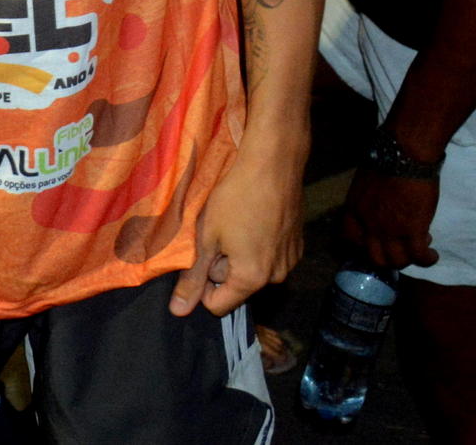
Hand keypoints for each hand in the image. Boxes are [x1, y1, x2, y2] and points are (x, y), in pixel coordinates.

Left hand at [170, 146, 303, 316]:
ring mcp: (291, 261)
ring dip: (239, 254)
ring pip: (253, 270)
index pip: (218, 305)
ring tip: (234, 222)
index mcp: (252, 279)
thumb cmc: (235, 197)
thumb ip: (193, 277)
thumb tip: (179, 312)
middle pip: (236, 286)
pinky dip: (257, 244)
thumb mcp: (206, 236)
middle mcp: (277, 277)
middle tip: (217, 231)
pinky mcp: (298, 244)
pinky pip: (270, 256)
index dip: (201, 285)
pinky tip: (253, 217)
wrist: (274, 164)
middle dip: (221, 265)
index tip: (198, 255)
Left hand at [342, 168, 438, 270]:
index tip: (374, 244)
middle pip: (374, 257)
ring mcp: (390, 229)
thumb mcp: (364, 183)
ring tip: (418, 252)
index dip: (362, 246)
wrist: (402, 156)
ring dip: (408, 260)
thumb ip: (367, 201)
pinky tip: (431, 254)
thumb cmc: (384, 161)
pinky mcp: (413, 229)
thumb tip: (378, 209)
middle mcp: (369, 224)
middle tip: (399, 251)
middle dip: (387, 259)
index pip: (350, 238)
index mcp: (354, 210)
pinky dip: (427, 259)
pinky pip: (419, 256)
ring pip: (396, 261)